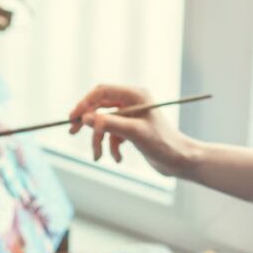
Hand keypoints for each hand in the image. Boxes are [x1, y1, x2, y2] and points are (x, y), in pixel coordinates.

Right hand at [68, 84, 198, 177]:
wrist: (180, 160)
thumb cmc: (163, 143)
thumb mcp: (135, 133)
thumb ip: (110, 124)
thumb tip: (86, 118)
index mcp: (135, 95)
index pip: (102, 92)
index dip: (85, 103)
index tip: (73, 118)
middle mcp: (132, 102)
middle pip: (100, 106)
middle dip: (89, 122)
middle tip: (72, 131)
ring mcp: (131, 115)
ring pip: (104, 123)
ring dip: (100, 140)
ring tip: (98, 157)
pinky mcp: (131, 129)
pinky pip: (112, 134)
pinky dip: (111, 147)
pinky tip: (118, 158)